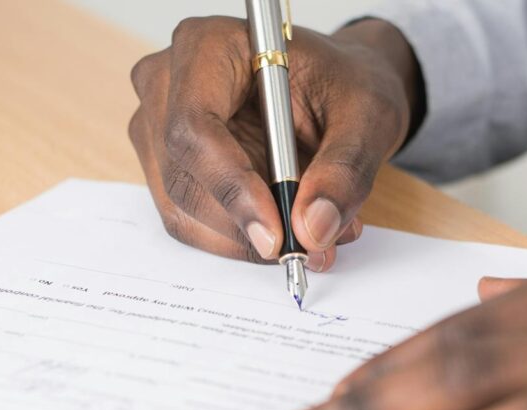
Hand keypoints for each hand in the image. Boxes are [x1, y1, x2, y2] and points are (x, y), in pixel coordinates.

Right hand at [128, 18, 420, 270]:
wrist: (335, 90)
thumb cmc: (343, 84)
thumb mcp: (367, 116)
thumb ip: (345, 169)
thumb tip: (313, 228)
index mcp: (209, 46)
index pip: (194, 126)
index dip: (232, 186)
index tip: (276, 233)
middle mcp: (167, 84)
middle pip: (183, 175)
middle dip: (244, 225)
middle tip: (309, 246)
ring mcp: (158, 128)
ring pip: (182, 208)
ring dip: (245, 238)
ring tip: (313, 233)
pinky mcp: (168, 167)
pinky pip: (190, 221)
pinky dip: (239, 239)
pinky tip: (286, 227)